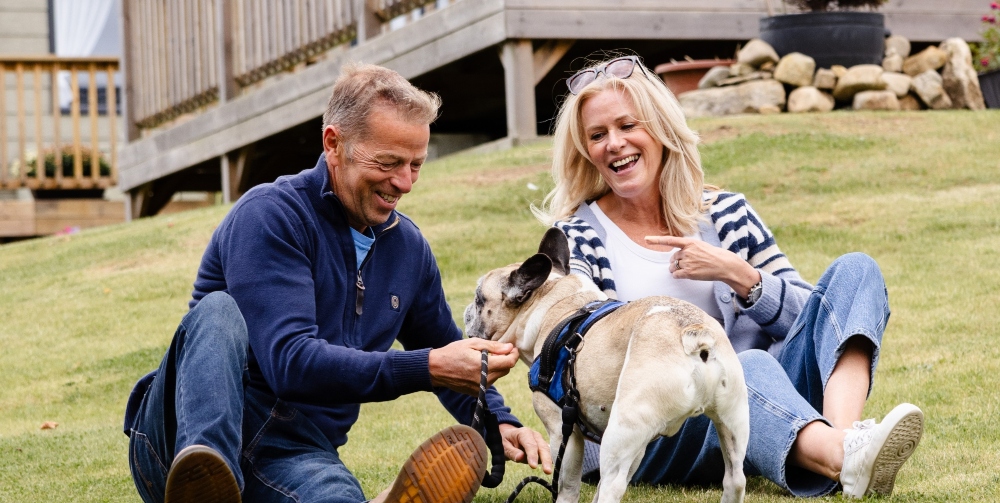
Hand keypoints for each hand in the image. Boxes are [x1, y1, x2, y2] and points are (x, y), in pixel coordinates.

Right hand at [428, 338, 518, 395]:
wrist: (436, 369)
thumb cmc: (453, 352)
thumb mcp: (473, 344)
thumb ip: (493, 347)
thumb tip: (509, 348)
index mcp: (484, 366)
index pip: (509, 363)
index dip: (514, 355)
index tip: (513, 348)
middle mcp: (484, 380)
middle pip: (505, 370)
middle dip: (505, 360)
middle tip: (497, 351)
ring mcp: (480, 388)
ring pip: (498, 376)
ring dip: (496, 367)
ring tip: (482, 359)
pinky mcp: (476, 393)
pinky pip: (489, 382)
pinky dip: (488, 374)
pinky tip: (477, 368)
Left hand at [499, 423, 552, 473]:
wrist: (509, 436)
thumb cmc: (506, 441)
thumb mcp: (504, 446)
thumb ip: (512, 452)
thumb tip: (520, 457)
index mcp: (524, 433)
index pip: (530, 445)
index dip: (532, 455)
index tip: (533, 466)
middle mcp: (535, 435)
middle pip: (542, 447)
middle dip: (545, 459)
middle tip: (547, 471)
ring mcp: (541, 441)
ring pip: (547, 450)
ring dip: (549, 461)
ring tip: (550, 471)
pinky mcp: (543, 447)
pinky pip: (548, 453)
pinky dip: (551, 459)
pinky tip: (554, 466)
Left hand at [644, 235, 760, 297]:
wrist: (724, 265)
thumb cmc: (713, 255)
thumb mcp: (700, 246)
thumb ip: (688, 249)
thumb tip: (675, 258)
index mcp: (690, 242)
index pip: (670, 240)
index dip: (657, 240)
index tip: (646, 239)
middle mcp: (687, 251)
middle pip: (672, 258)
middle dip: (676, 262)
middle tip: (688, 264)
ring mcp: (688, 262)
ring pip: (673, 267)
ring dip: (677, 269)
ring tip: (690, 269)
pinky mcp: (689, 272)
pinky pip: (676, 275)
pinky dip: (677, 276)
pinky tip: (685, 275)